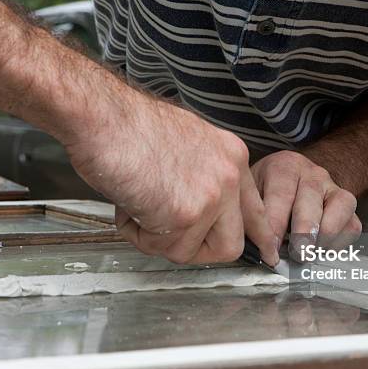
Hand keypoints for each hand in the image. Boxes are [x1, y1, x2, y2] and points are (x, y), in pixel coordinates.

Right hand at [65, 92, 278, 265]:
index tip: (264, 252)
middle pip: (232, 244)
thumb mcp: (185, 144)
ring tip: (138, 210)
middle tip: (170, 238)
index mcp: (232, 156)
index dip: (257, 236)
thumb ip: (203, 176)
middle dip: (198, 249)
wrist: (103, 116)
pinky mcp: (185, 215)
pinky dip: (139, 236)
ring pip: (193, 252)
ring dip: (160, 241)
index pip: (256, 209)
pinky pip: (164, 249)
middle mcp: (229, 176)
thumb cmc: (128, 127)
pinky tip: (128, 207)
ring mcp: (211, 196)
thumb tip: (197, 207)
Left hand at [251, 151, 360, 254]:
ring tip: (307, 254)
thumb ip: (251, 215)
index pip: (281, 195)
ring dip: (322, 238)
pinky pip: (351, 226)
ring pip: (337, 212)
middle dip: (302, 234)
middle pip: (311, 204)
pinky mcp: (348, 206)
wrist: (294, 178)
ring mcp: (334, 188)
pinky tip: (319, 250)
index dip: (275, 226)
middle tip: (295, 254)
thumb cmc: (267, 190)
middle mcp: (312, 174)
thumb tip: (251, 244)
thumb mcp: (252, 194)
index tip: (269, 248)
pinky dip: (337, 243)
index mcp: (285, 167)